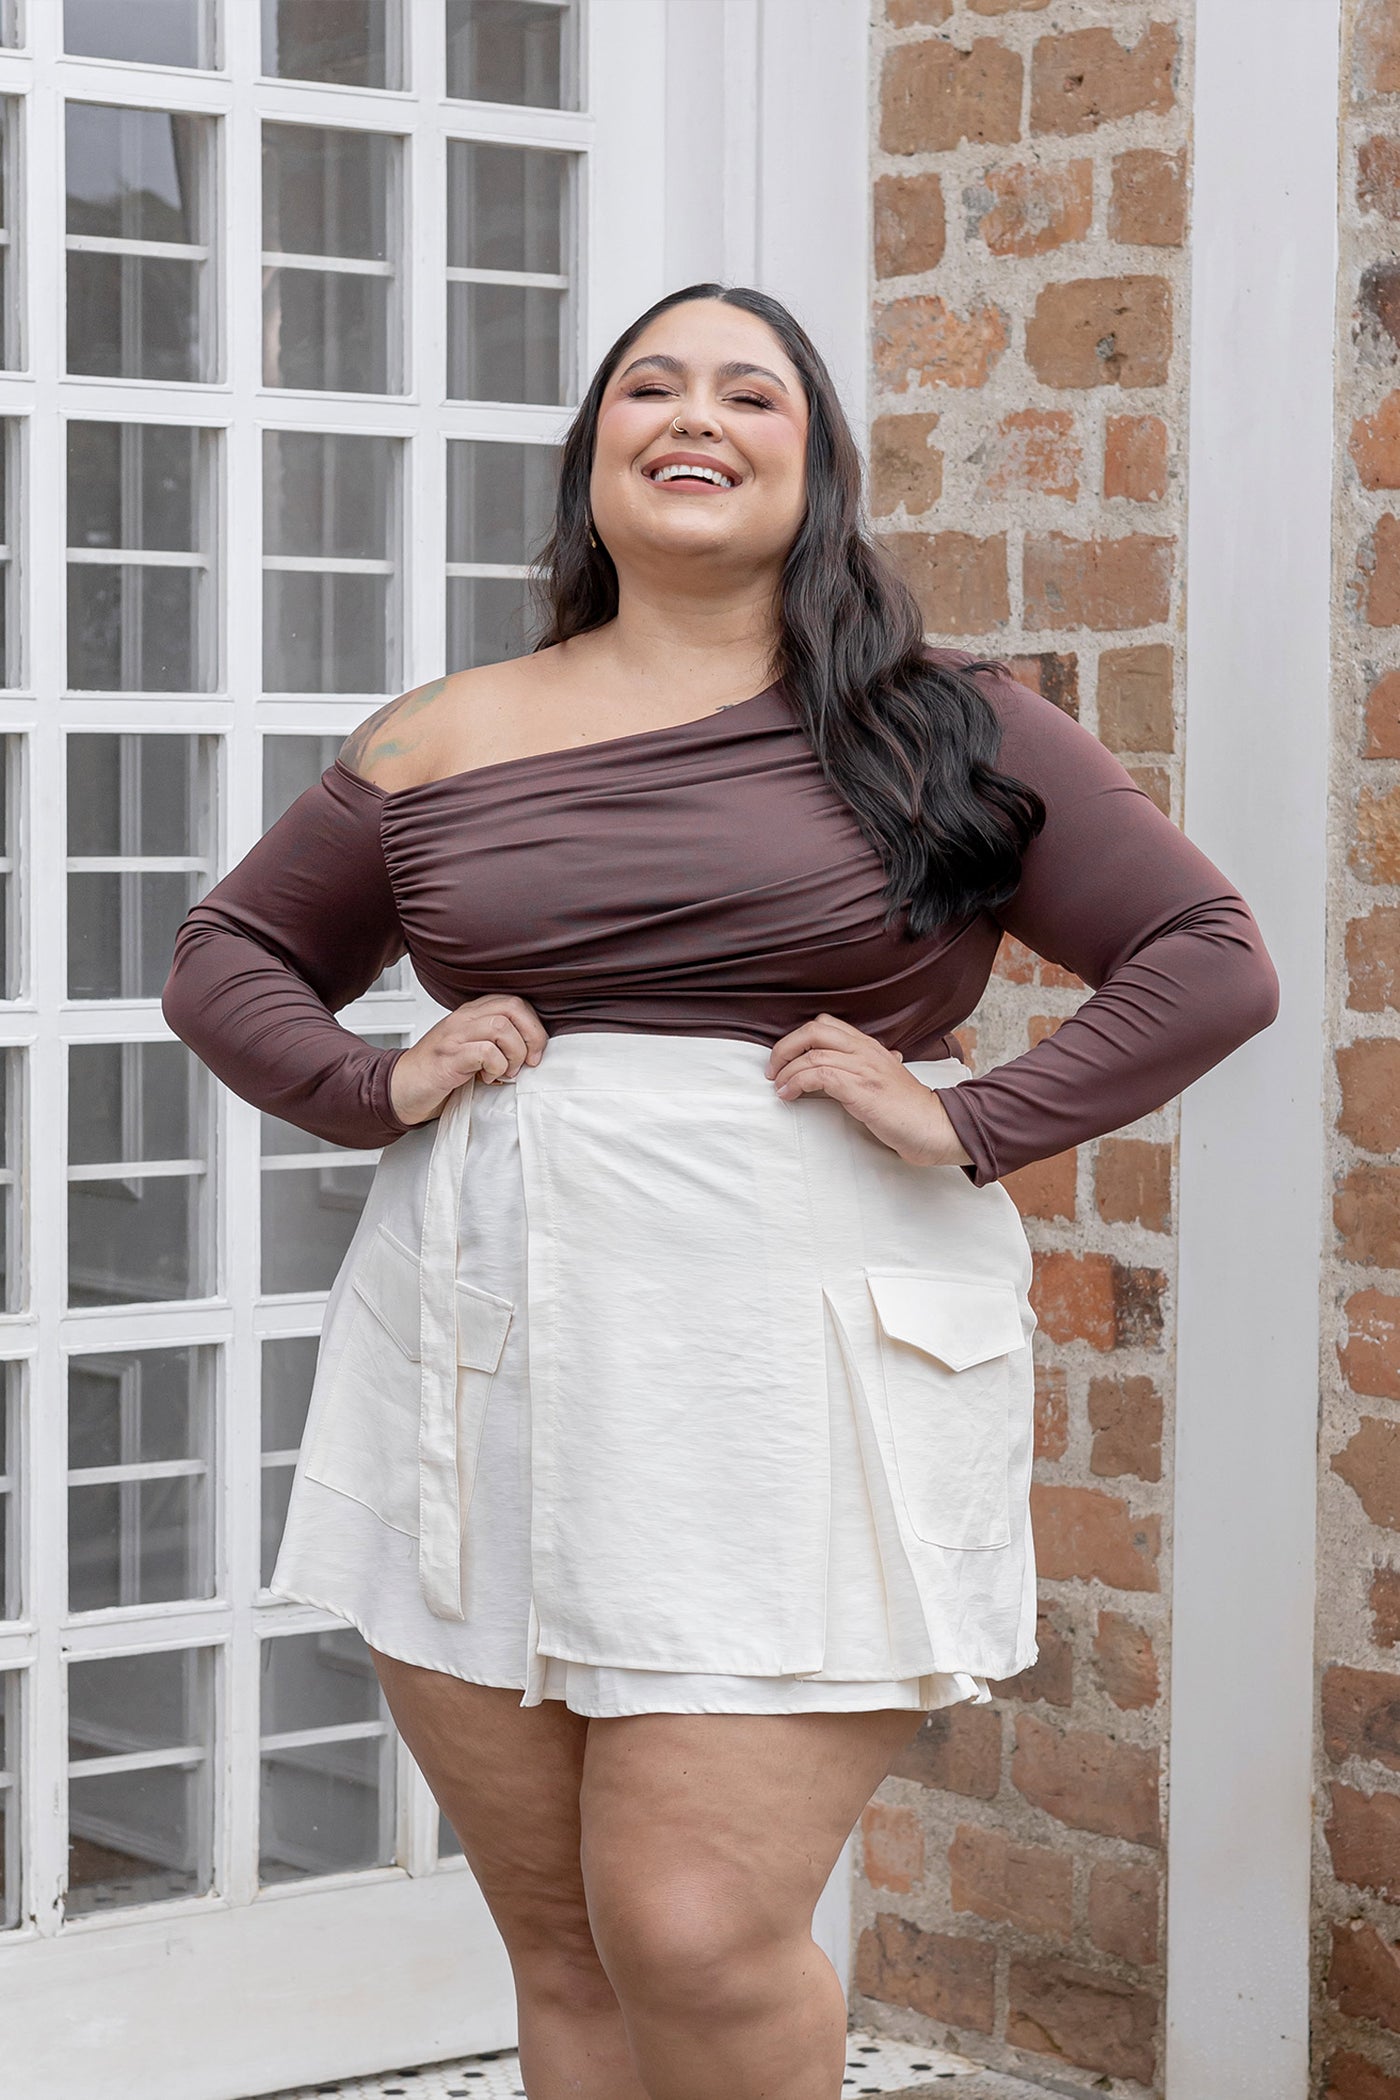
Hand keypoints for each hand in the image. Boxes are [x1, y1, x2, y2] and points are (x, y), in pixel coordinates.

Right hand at [390, 994, 547, 1126]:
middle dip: (532, 1036)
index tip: (535, 1051)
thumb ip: (496, 1042)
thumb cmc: (438, 1072)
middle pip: (512, 1007)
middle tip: (529, 1061)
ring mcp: (454, 1035)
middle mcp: (463, 1019)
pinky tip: (487, 1078)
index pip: (514, 1002)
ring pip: (502, 1027)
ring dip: (514, 1054)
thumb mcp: (471, 1050)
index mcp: (471, 1014)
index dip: (533, 1026)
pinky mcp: (449, 1056)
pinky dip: (496, 1067)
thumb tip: (532, 1051)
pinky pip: (486, 1051)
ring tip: (504, 1072)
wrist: (401, 1088)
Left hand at [765, 1012, 974, 1167]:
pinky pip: (819, 1074)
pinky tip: (789, 1096)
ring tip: (778, 1087)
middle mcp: (866, 1051)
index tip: (786, 1059)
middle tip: (773, 1069)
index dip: (799, 1038)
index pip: (826, 1024)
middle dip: (784, 1047)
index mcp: (870, 1046)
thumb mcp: (885, 1079)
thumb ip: (866, 1069)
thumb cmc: (908, 1109)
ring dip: (787, 1070)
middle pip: (814, 1030)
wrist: (934, 1126)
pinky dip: (797, 1083)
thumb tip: (841, 1071)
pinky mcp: (861, 1089)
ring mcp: (864, 1068)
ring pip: (812, 1053)